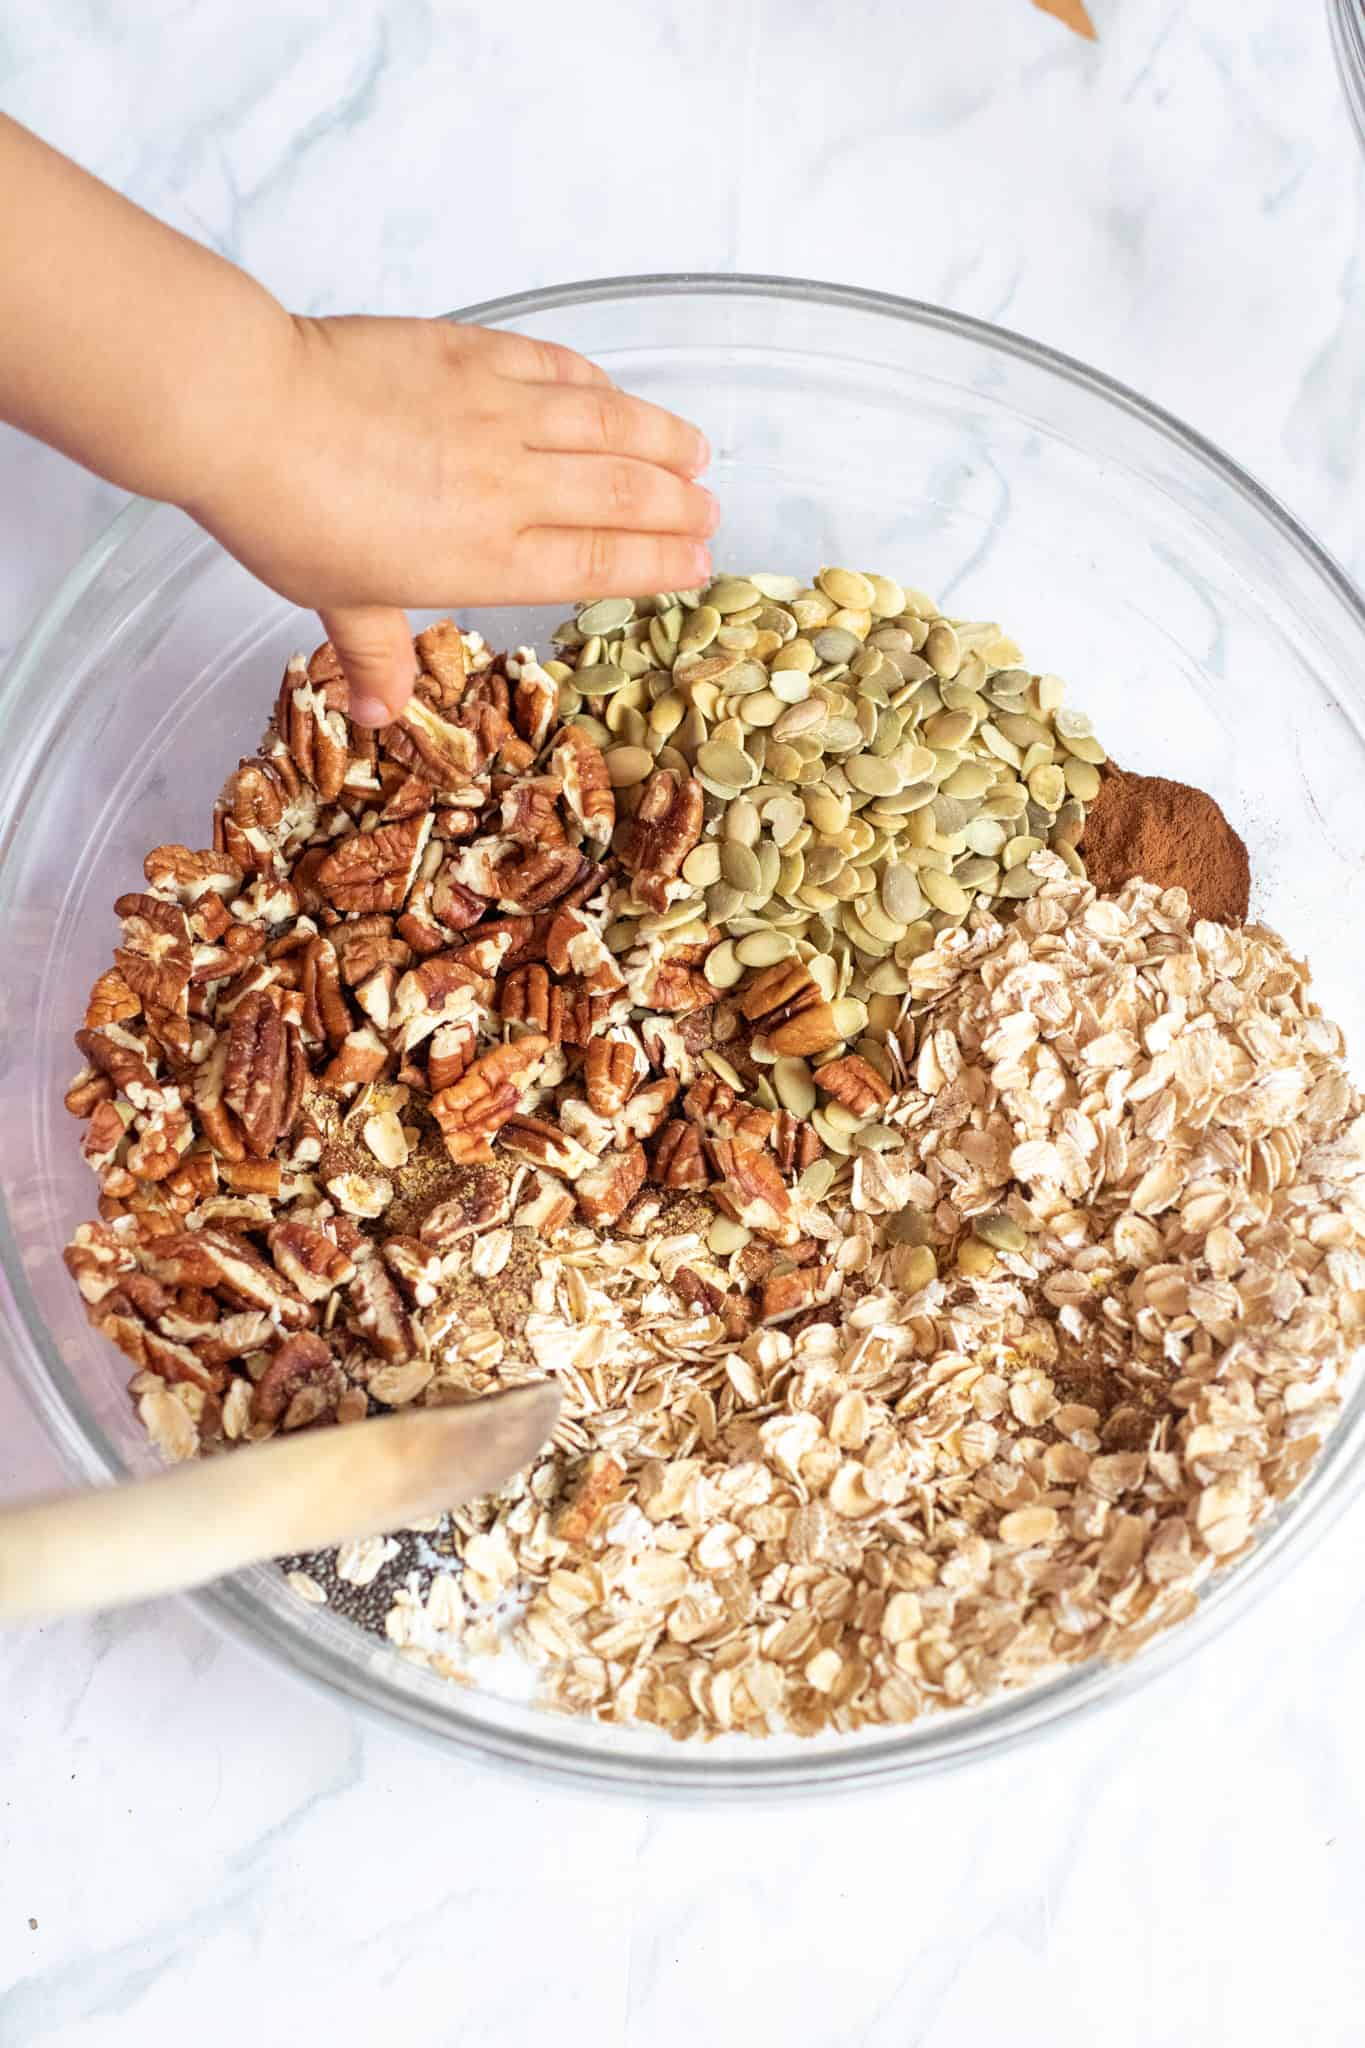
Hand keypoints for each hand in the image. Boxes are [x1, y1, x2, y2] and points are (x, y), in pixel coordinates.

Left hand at [187, 315, 716, 724]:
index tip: (696, 563)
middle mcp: (510, 487)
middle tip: (708, 510)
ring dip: (662, 439)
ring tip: (697, 452)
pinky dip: (597, 383)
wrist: (250, 412)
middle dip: (677, 505)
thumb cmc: (288, 513)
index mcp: (487, 557)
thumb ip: (374, 653)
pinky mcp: (473, 354)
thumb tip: (377, 712)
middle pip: (623, 494)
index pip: (599, 562)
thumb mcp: (335, 600)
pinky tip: (614, 394)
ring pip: (609, 426)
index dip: (658, 563)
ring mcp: (497, 413)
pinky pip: (557, 368)